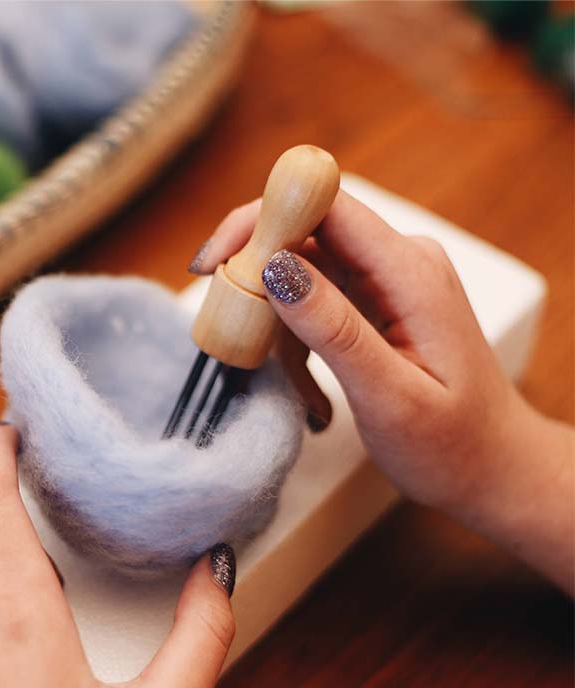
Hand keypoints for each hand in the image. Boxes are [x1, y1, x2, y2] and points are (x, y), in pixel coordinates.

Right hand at [191, 191, 573, 593]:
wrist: (490, 466)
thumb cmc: (452, 444)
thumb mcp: (390, 396)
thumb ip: (334, 328)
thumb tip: (273, 265)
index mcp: (409, 271)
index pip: (324, 205)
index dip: (261, 220)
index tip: (214, 266)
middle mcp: (398, 261)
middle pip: (302, 234)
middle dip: (258, 285)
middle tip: (242, 344)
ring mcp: (386, 279)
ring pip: (299, 272)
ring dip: (279, 329)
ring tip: (304, 394)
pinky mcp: (374, 300)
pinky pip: (312, 300)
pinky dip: (296, 341)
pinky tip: (312, 391)